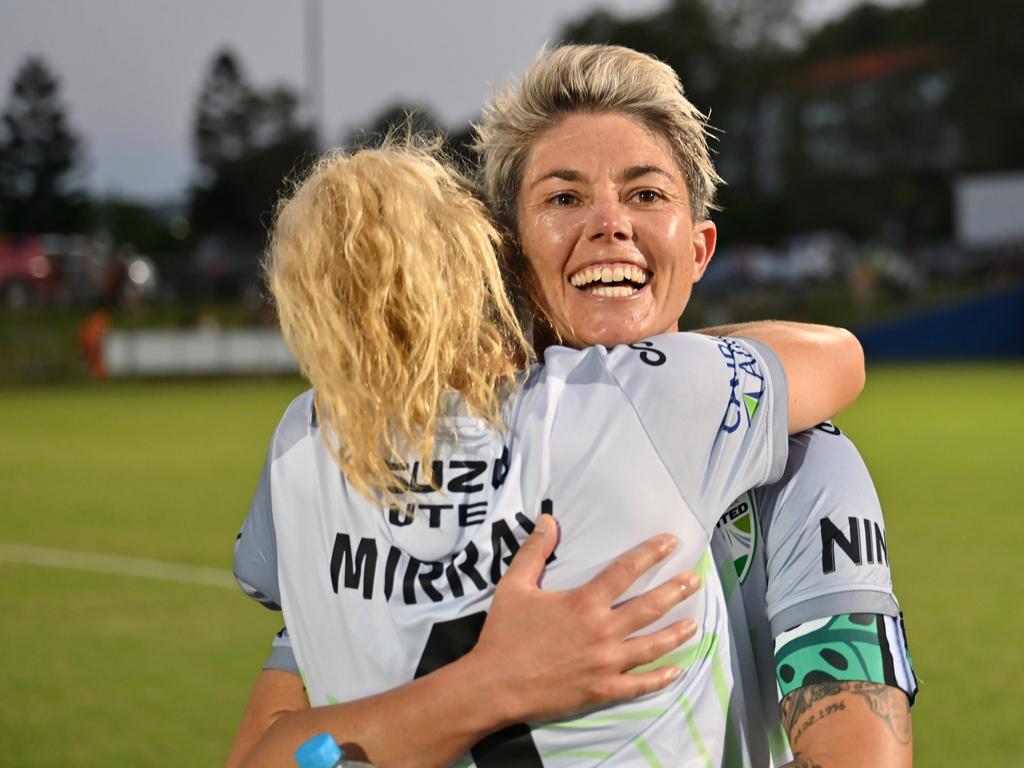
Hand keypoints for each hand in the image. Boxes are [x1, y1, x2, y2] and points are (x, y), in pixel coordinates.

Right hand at [470, 515, 699, 724]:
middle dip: (675, 590)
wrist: (494, 685)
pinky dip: (660, 678)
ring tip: (694, 623)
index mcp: (584, 603)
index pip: (625, 571)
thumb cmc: (504, 633)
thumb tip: (549, 520)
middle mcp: (602, 631)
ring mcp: (606, 663)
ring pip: (652, 646)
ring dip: (676, 633)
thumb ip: (534, 551)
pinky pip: (640, 685)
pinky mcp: (603, 690)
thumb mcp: (514, 585)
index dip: (650, 554)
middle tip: (694, 579)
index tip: (671, 542)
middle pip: (649, 607)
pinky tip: (676, 671)